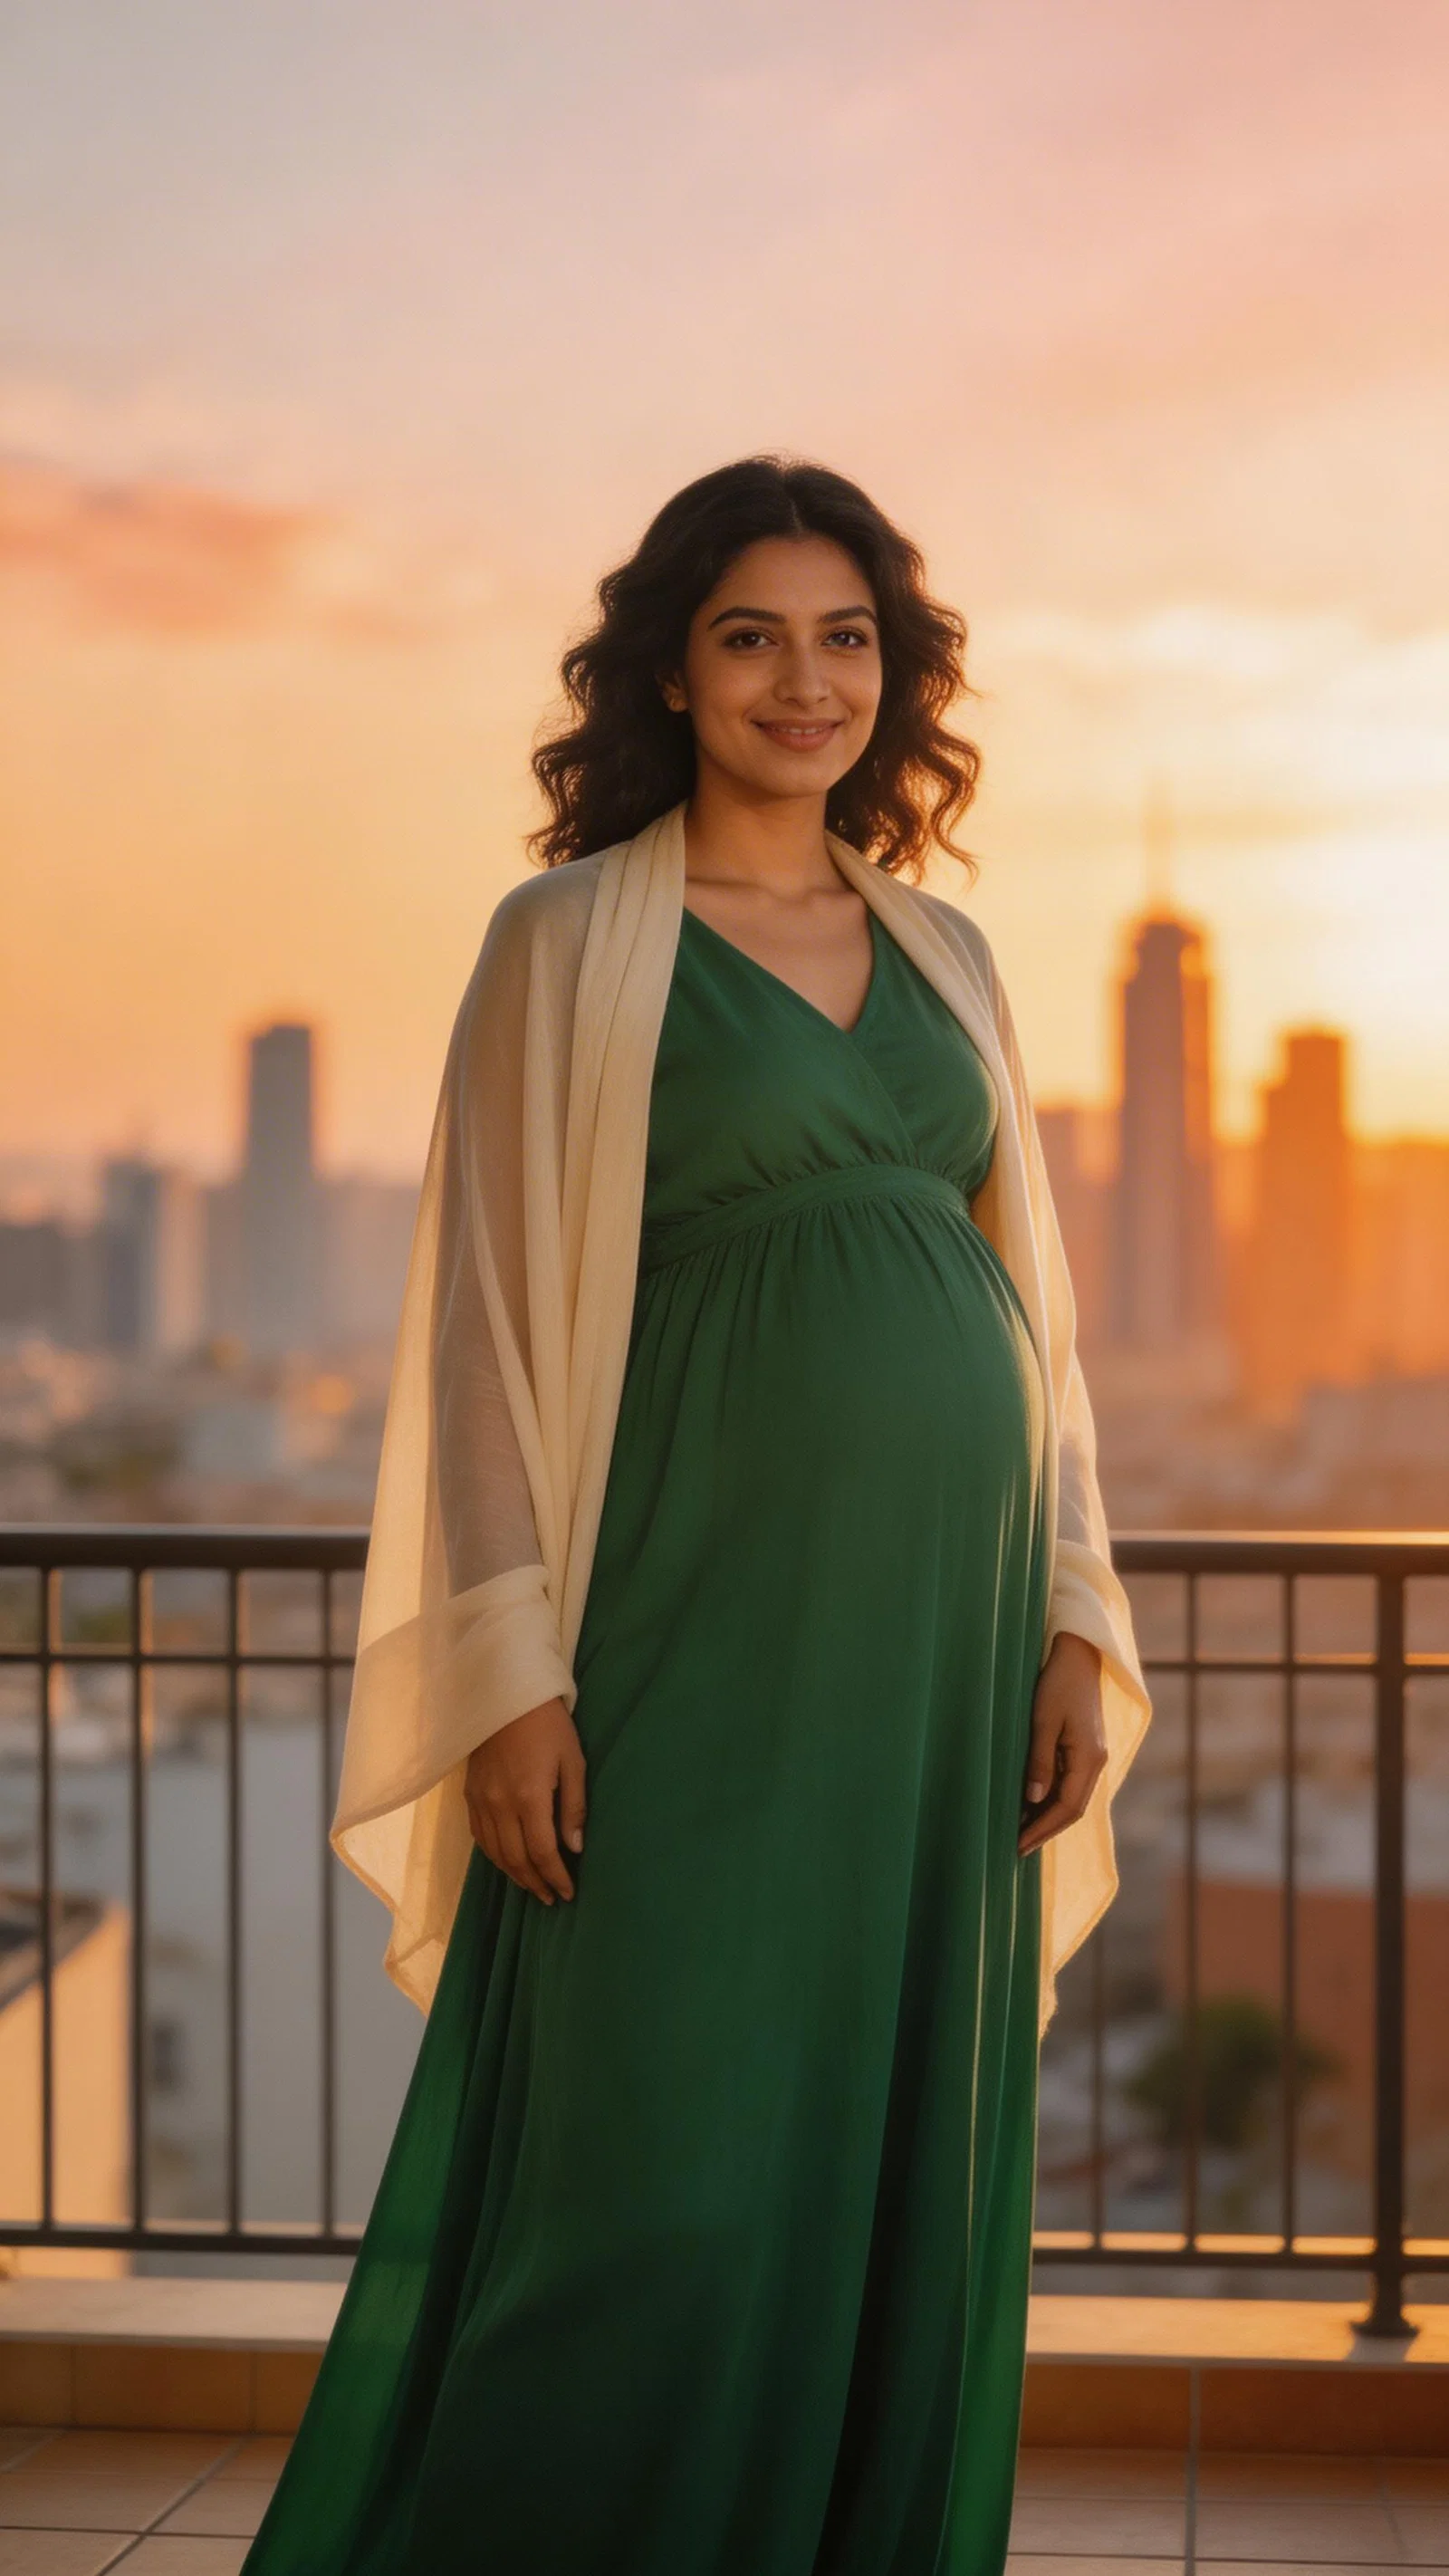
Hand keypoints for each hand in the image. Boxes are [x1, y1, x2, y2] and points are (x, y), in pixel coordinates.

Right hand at [464, 1697, 586, 1904]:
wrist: (504, 1693)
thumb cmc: (547, 1724)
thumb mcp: (572, 1760)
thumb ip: (573, 1806)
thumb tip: (575, 1847)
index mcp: (529, 1797)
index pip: (542, 1852)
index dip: (555, 1877)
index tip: (568, 1893)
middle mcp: (500, 1804)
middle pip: (516, 1859)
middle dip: (536, 1883)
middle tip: (552, 1898)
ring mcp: (480, 1800)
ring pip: (495, 1852)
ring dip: (514, 1875)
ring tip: (533, 1886)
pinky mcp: (469, 1793)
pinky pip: (479, 1836)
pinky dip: (494, 1856)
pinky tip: (507, 1861)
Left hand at [1018, 1632, 1106, 1856]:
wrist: (1077, 1654)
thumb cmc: (1057, 1682)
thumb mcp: (1043, 1720)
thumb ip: (1040, 1761)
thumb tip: (1032, 1800)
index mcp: (1090, 1758)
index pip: (1068, 1808)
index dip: (1043, 1829)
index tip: (1018, 1844)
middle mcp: (1096, 1762)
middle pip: (1072, 1809)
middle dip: (1045, 1830)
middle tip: (1016, 1848)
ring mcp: (1092, 1756)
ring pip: (1071, 1798)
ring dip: (1047, 1816)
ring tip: (1019, 1831)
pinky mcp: (1084, 1749)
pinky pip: (1069, 1783)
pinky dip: (1050, 1798)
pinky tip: (1030, 1804)